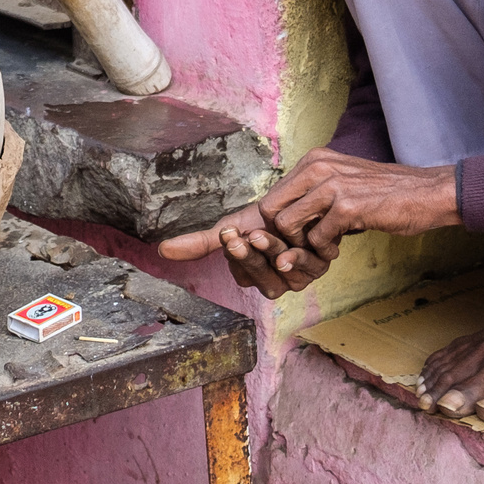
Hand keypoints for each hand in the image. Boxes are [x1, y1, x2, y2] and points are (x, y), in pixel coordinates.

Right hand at [158, 202, 331, 298]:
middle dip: (249, 257)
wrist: (298, 201)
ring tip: (260, 233)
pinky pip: (310, 264)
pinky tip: (292, 244)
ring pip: (284, 270)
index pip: (243, 274)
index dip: (237, 257)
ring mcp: (301, 275)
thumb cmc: (262, 219)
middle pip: (262, 276)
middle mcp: (278, 282)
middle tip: (237, 236)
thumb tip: (161, 250)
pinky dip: (300, 255)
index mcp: (254, 277)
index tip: (227, 235)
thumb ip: (200, 244)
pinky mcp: (322, 264)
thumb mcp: (230, 229)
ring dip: (271, 252)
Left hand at [257, 149, 460, 257]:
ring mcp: (331, 185)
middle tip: (304, 245)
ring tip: (323, 248)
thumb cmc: (384, 192)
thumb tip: (285, 216)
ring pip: (287, 225)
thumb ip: (314, 192)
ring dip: (302, 245)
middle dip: (283, 235)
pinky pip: (316, 239)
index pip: (271, 195)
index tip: (297, 235)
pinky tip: (338, 249)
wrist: (426, 193)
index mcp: (314, 160)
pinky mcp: (347, 207)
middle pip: (270, 209)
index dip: (278, 222)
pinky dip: (324, 251)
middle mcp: (318, 167)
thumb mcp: (342, 181)